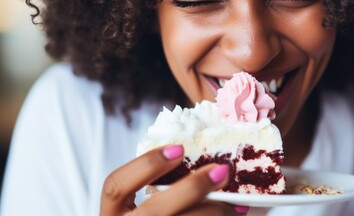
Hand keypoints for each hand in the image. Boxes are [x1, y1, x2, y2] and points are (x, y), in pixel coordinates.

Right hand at [100, 144, 248, 214]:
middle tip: (221, 171)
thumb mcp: (139, 208)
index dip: (147, 164)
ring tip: (237, 203)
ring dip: (214, 213)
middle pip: (155, 211)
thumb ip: (157, 189)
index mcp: (112, 214)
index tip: (179, 149)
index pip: (116, 185)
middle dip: (191, 188)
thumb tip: (197, 159)